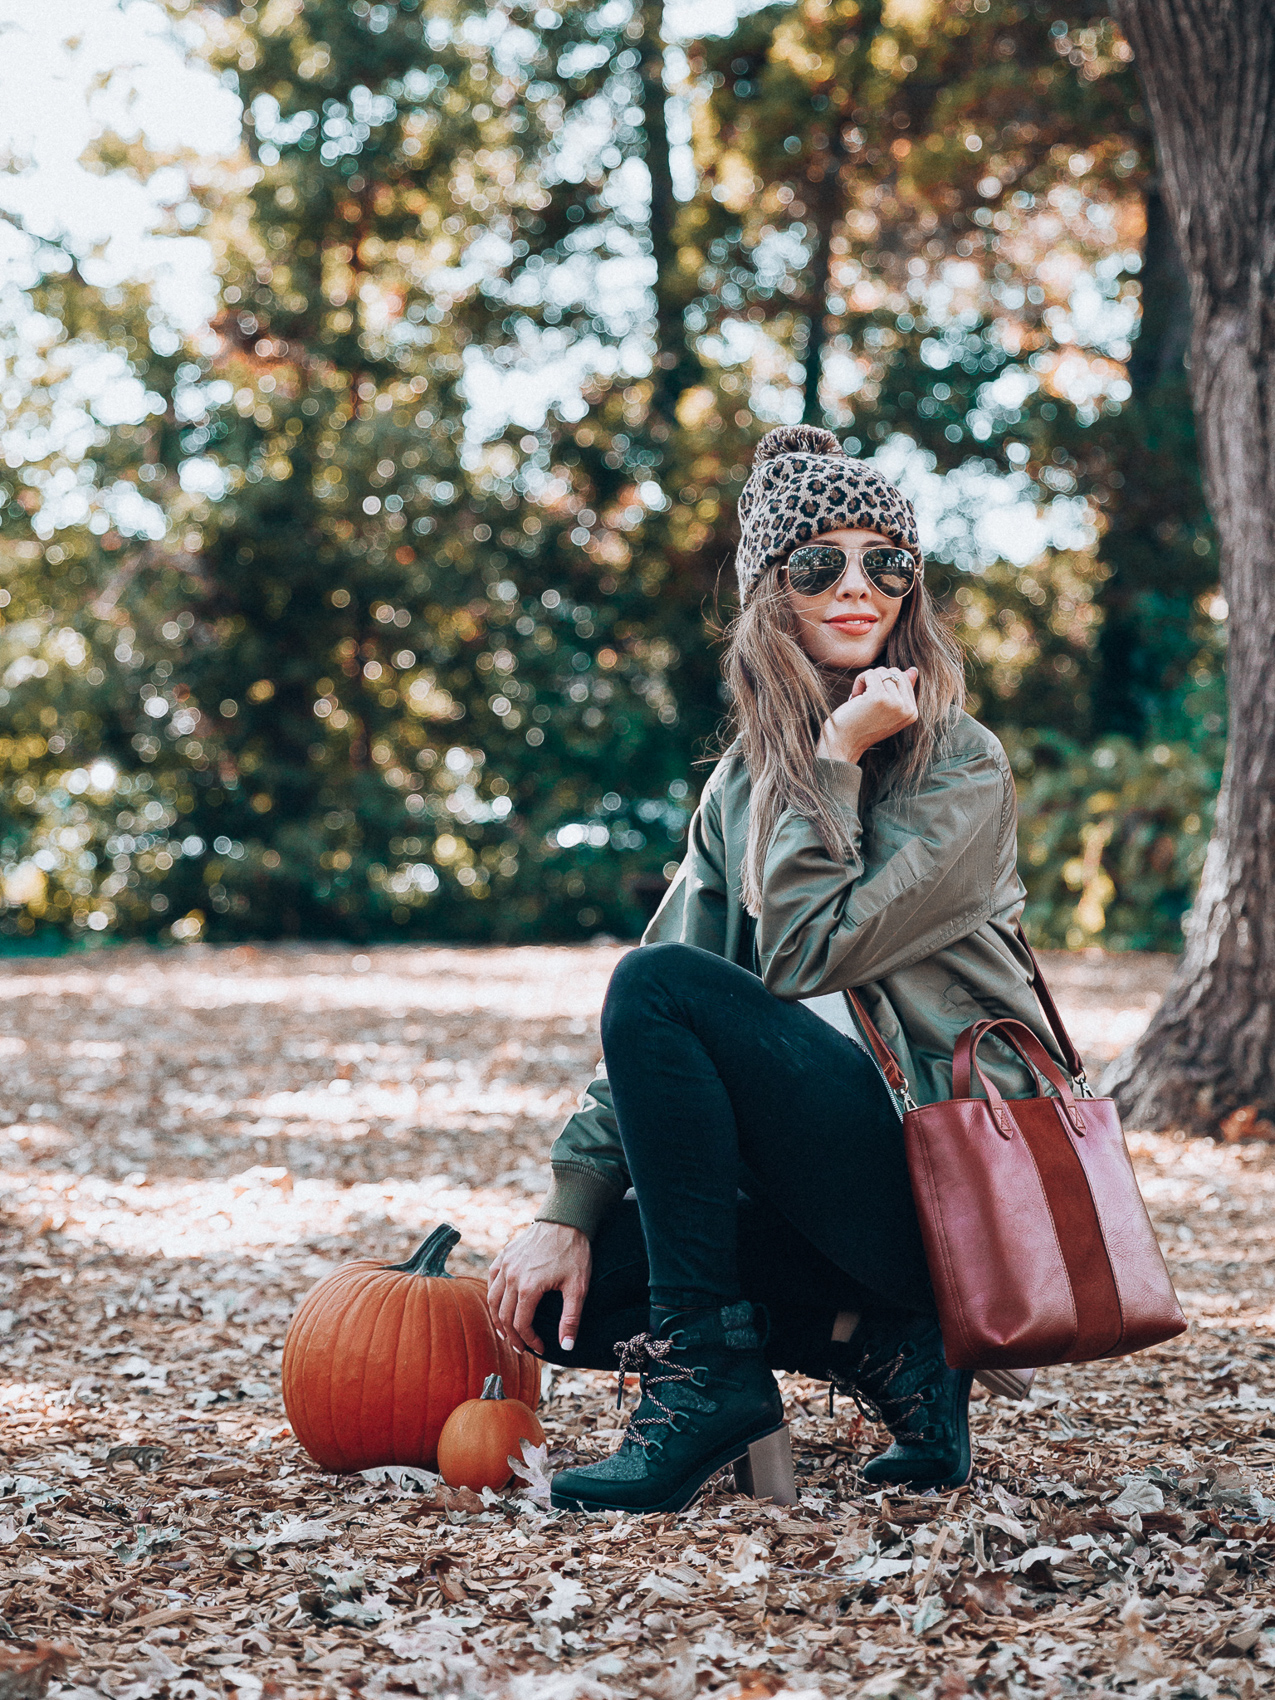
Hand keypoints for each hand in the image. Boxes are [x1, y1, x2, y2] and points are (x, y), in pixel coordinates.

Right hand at [486, 1221, 591, 1355]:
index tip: (540, 1347)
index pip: (521, 1324)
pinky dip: (493, 1296)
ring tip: (506, 1332)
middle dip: (512, 1336)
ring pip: (492, 1299)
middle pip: (503, 1316)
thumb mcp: (578, 1287)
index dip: (529, 1340)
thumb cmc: (574, 1251)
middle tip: (521, 1347)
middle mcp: (511, 1276)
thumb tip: (565, 1347)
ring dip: (498, 1319)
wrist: (566, 1219)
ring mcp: (505, 1264)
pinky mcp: (505, 1255)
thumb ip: (570, 1318)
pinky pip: (491, 1279)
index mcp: (528, 1287)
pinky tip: (499, 1303)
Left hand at [816, 666, 918, 764]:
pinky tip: (854, 698)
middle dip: (876, 680)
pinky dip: (858, 682)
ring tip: (860, 702)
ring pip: (881, 672)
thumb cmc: (860, 725)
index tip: (873, 703)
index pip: (903, 679)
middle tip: (865, 700)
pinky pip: (869, 674)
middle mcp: (908, 709)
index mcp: (912, 712)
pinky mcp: (879, 697)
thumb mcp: (885, 708)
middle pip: (895, 672)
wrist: (843, 743)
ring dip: (866, 682)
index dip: (884, 685)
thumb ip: (900, 690)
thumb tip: (913, 670)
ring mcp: (895, 703)